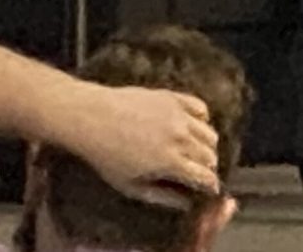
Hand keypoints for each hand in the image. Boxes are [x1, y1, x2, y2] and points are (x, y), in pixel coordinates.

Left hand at [46, 80, 220, 208]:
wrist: (92, 117)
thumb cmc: (107, 156)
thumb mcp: (131, 185)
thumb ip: (162, 197)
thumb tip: (187, 204)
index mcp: (170, 161)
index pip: (205, 176)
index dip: (210, 186)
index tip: (209, 190)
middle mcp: (180, 136)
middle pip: (210, 155)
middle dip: (208, 168)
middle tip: (199, 172)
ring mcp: (178, 114)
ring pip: (209, 133)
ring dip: (207, 146)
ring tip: (196, 152)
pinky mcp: (173, 97)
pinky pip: (201, 107)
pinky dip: (202, 119)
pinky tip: (192, 126)